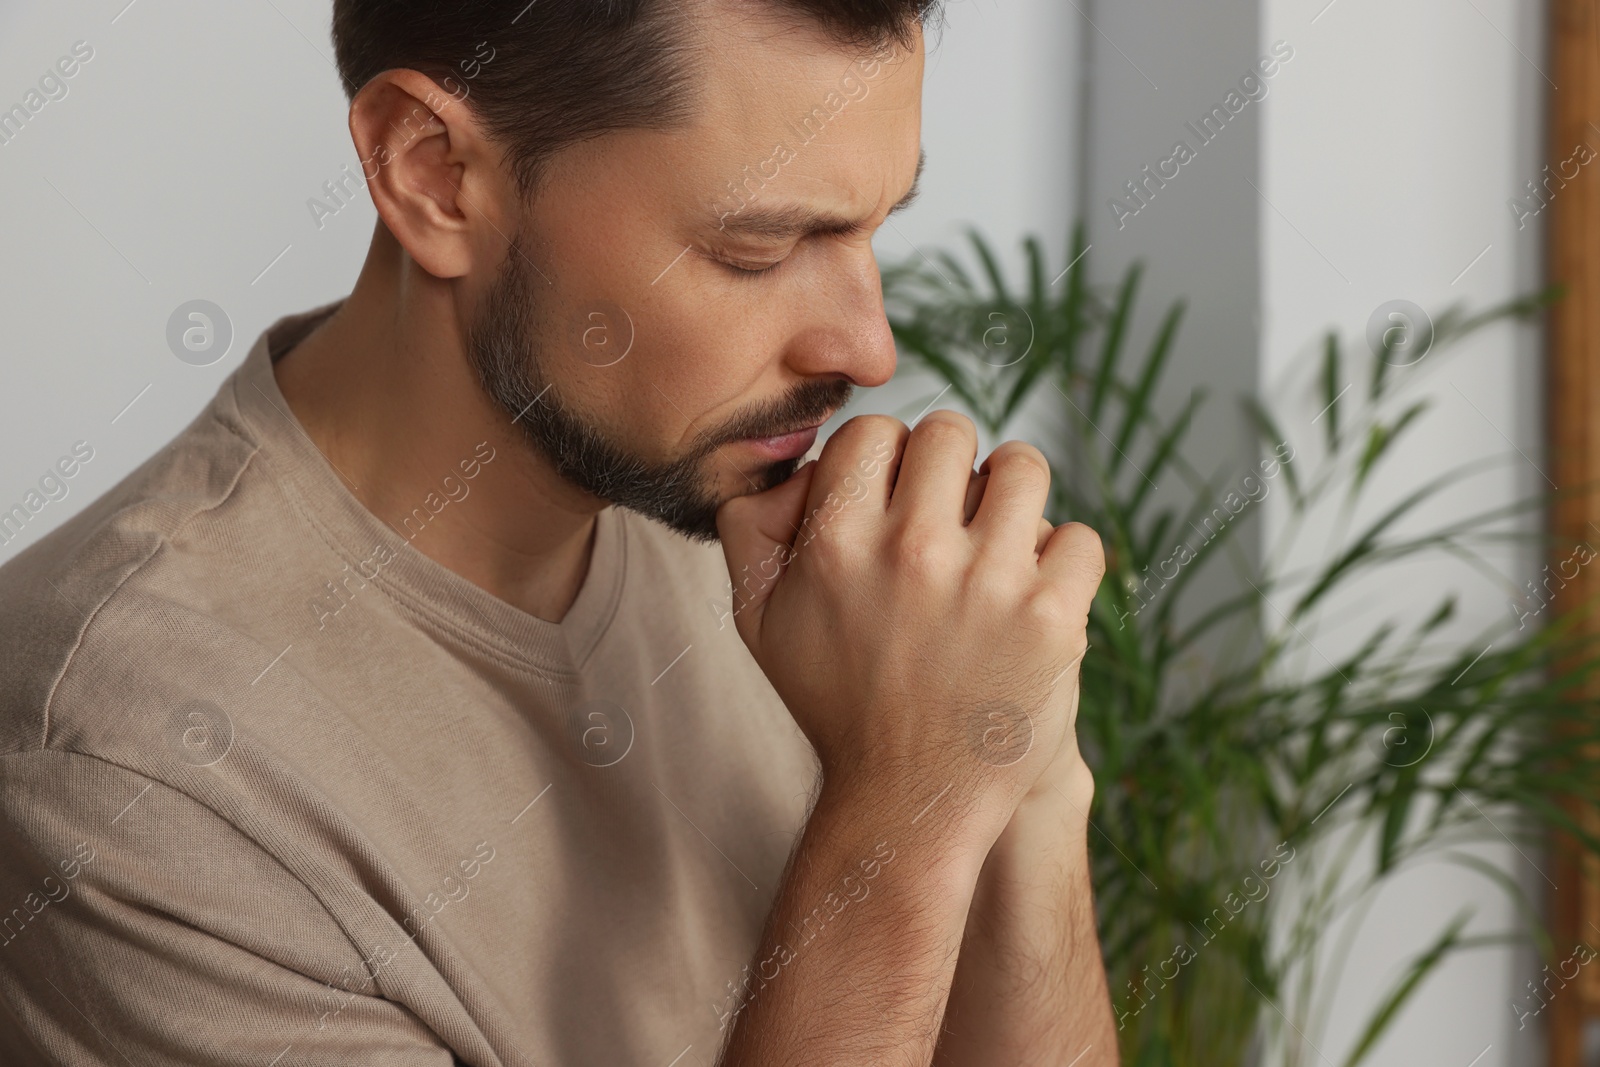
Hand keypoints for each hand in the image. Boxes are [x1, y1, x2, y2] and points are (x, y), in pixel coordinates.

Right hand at [716, 411, 1104, 844]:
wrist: (906, 802)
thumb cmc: (835, 704)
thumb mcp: (758, 619)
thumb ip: (750, 528)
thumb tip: (798, 466)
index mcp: (837, 542)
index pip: (874, 431)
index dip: (887, 459)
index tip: (896, 500)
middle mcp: (913, 551)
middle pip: (950, 432)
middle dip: (951, 467)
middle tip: (951, 516)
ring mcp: (989, 582)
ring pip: (1024, 467)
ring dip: (1014, 495)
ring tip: (1002, 537)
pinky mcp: (1052, 618)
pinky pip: (1080, 538)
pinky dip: (1065, 560)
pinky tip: (1037, 589)